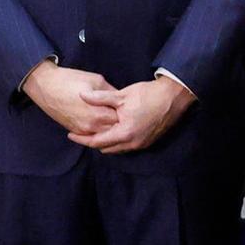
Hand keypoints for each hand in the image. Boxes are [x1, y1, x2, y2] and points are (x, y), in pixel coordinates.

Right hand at [22, 61, 122, 138]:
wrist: (45, 86)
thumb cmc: (71, 80)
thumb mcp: (97, 81)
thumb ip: (111, 93)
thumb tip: (123, 100)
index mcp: (99, 113)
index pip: (121, 121)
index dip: (127, 115)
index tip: (131, 108)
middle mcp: (91, 126)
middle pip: (113, 131)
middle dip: (120, 124)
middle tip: (126, 115)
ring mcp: (82, 130)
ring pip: (102, 136)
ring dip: (109, 129)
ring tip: (115, 119)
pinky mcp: (74, 130)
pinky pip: (90, 136)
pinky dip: (98, 132)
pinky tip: (102, 123)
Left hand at [74, 75, 194, 154]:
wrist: (174, 96)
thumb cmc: (148, 95)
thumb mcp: (122, 95)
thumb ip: (100, 98)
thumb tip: (81, 95)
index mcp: (124, 133)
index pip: (97, 142)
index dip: (82, 139)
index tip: (70, 134)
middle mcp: (132, 143)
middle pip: (106, 149)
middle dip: (93, 143)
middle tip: (82, 133)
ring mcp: (142, 144)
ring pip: (118, 149)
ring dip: (106, 143)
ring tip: (96, 133)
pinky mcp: (149, 141)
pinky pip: (128, 146)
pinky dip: (118, 142)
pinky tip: (114, 132)